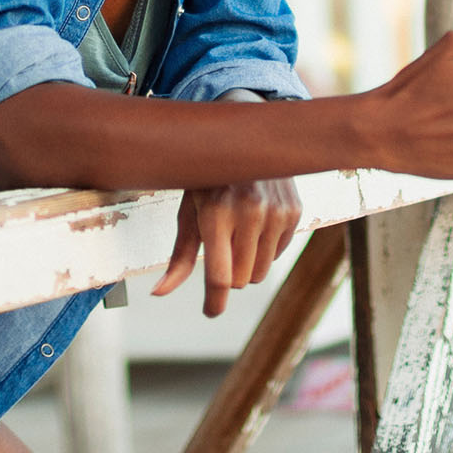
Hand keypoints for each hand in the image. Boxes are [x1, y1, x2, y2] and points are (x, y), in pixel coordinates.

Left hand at [151, 177, 302, 317]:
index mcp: (216, 213)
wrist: (247, 141)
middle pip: (239, 280)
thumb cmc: (209, 180)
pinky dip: (264, 248)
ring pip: (259, 273)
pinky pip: (277, 255)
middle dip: (226, 272)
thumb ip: (180, 256)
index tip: (211, 312)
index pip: (219, 276)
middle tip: (220, 246)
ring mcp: (275, 213)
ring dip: (246, 264)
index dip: (214, 303)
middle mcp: (249, 213)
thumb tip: (159, 292)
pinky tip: (256, 222)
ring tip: (237, 233)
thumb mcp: (189, 211)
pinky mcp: (293, 212)